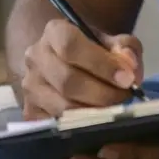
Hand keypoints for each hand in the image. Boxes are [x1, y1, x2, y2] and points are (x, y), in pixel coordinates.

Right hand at [20, 19, 142, 118]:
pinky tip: (97, 122)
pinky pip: (57, 125)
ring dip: (94, 112)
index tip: (126, 78)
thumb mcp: (112, 43)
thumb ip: (126, 48)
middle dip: (102, 93)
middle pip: (67, 80)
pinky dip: (81, 126)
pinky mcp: (30, 112)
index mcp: (54, 32)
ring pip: (62, 106)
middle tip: (125, 97)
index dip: (100, 63)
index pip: (70, 45)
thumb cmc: (92, 53)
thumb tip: (129, 65)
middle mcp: (35, 57)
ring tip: (114, 109)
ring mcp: (29, 86)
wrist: (66, 65)